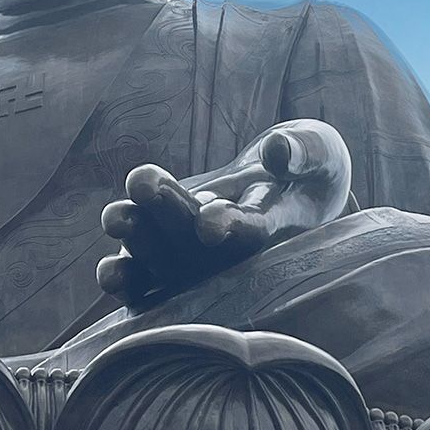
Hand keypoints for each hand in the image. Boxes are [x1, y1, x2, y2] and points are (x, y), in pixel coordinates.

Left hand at [96, 120, 351, 310]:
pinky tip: (108, 272)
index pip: (251, 233)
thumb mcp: (321, 154)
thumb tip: (276, 151)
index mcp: (275, 231)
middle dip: (168, 218)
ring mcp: (199, 262)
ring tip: (113, 218)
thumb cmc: (310, 170)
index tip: (209, 224)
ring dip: (137, 243)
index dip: (230, 228)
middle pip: (198, 245)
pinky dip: (127, 277)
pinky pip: (147, 278)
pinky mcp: (171, 258)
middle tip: (141, 187)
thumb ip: (303, 152)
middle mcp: (233, 256)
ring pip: (166, 261)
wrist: (286, 188)